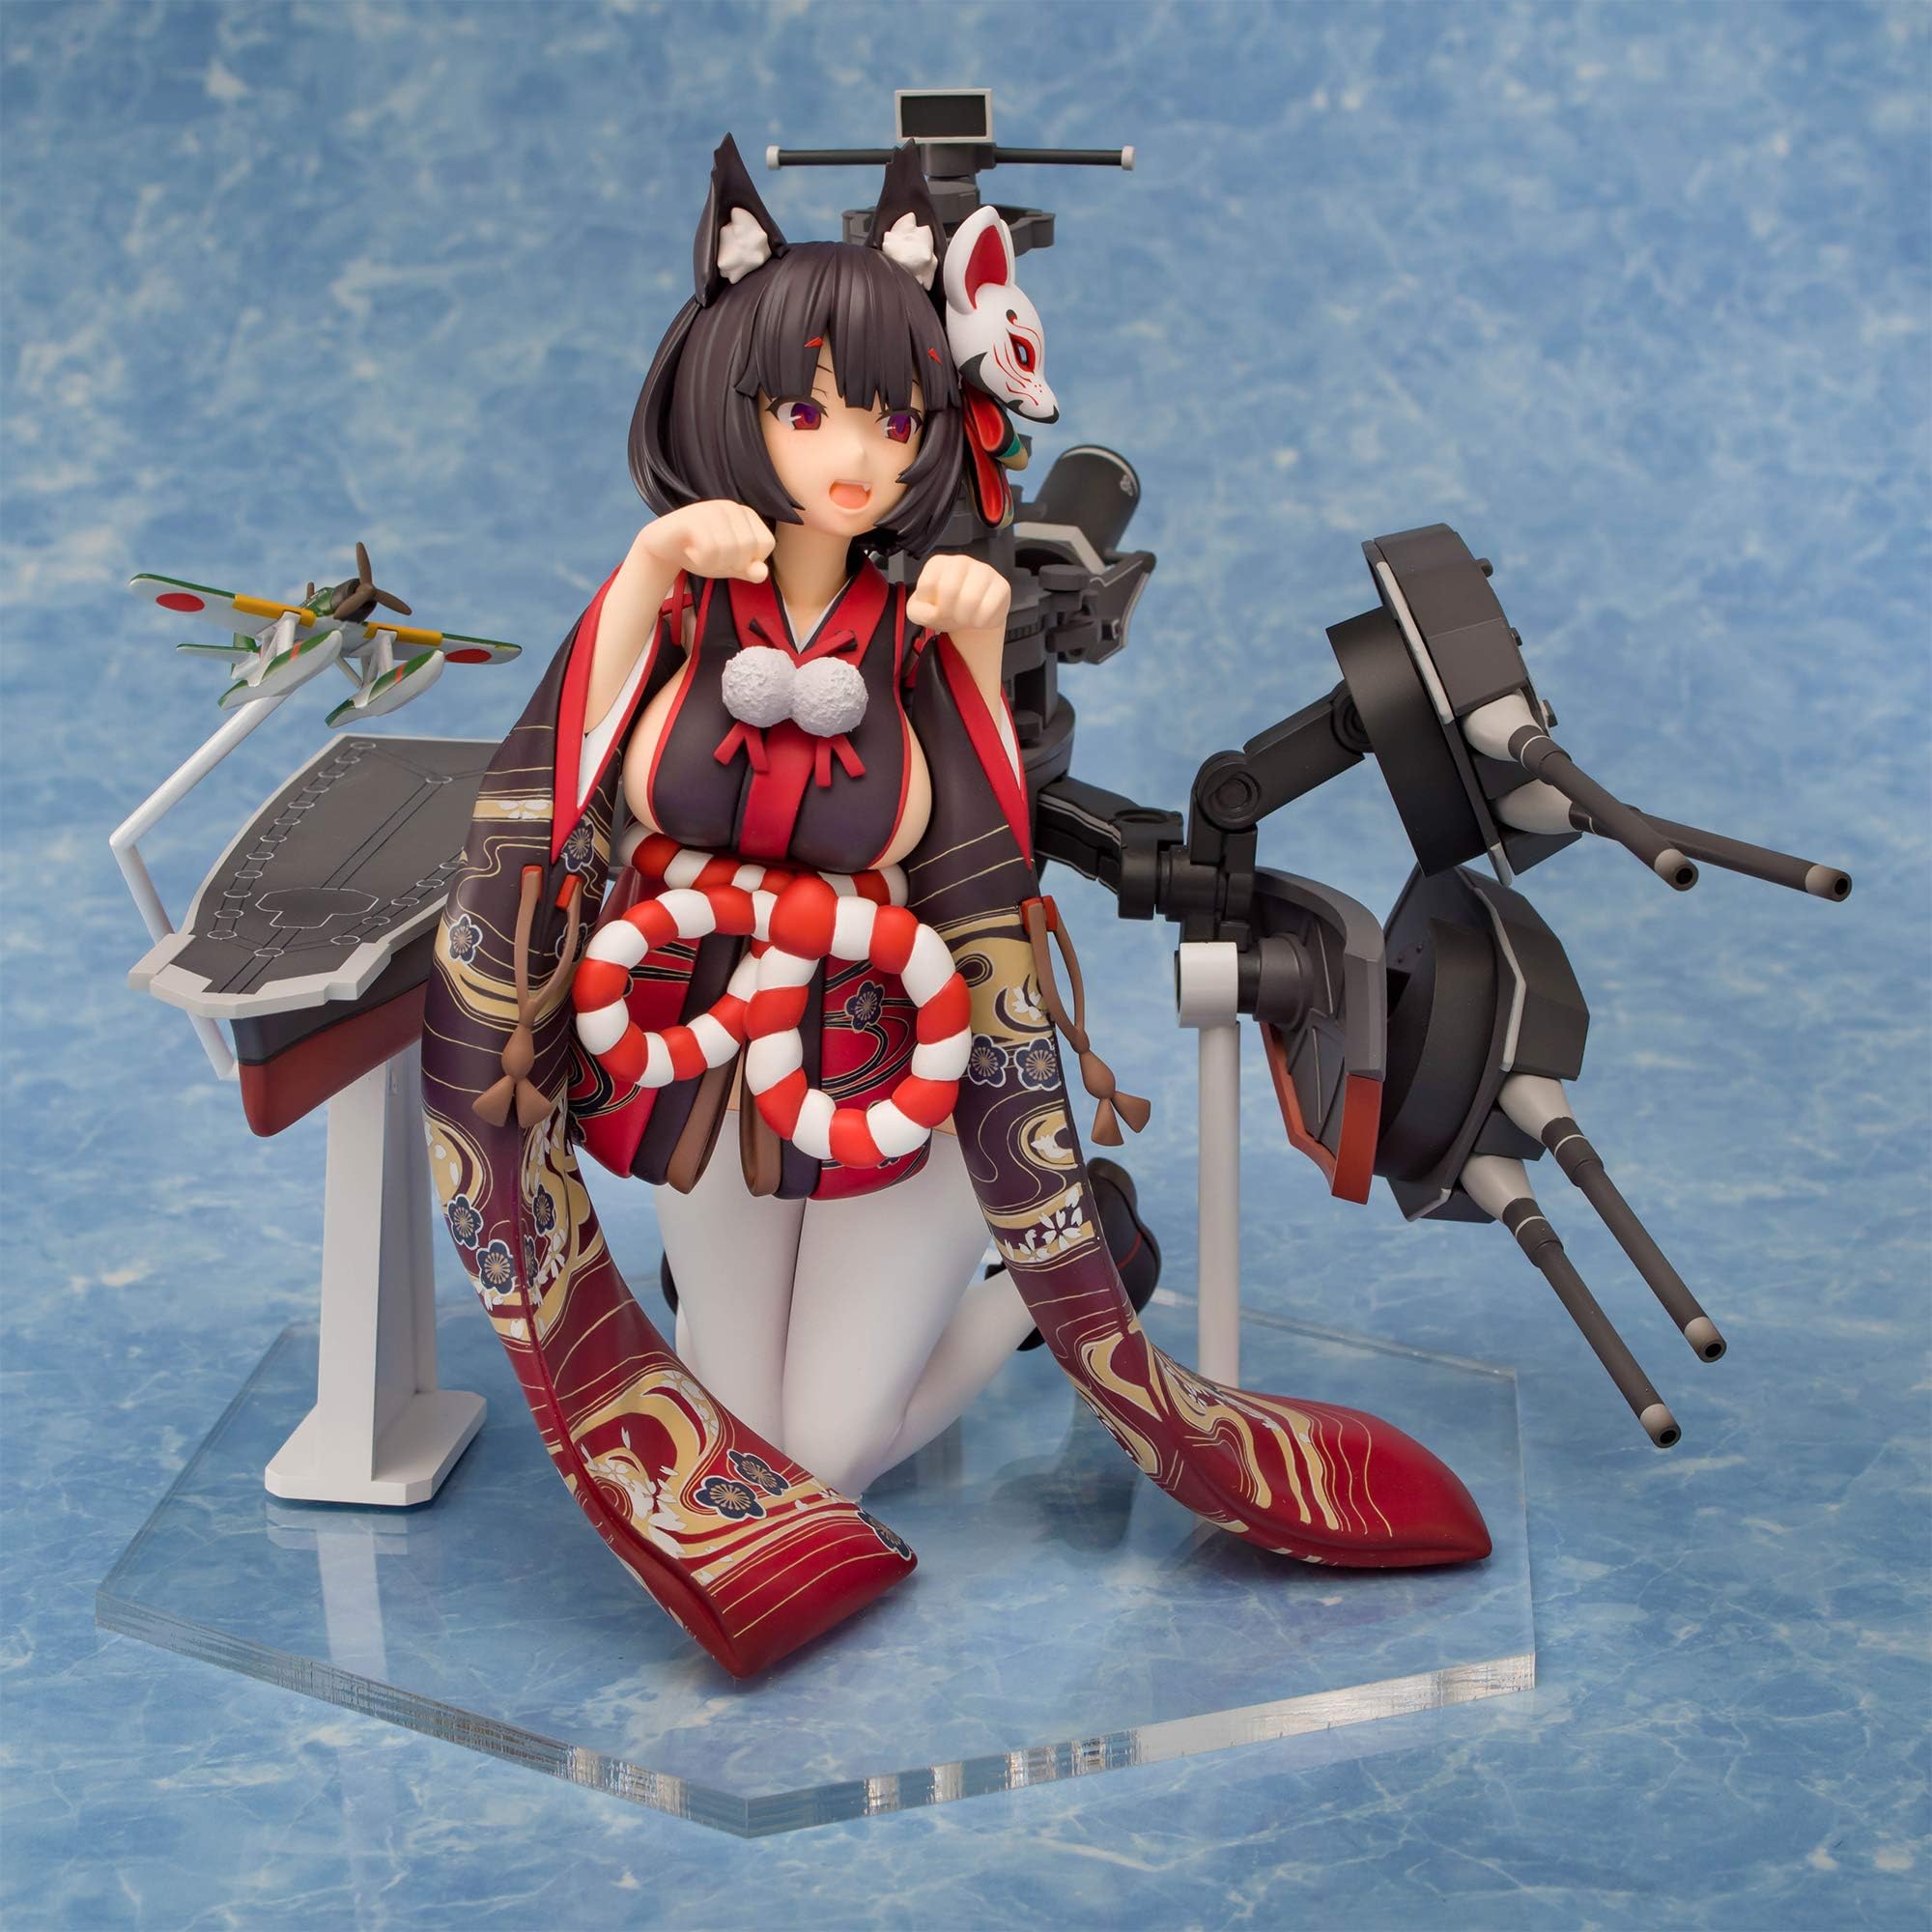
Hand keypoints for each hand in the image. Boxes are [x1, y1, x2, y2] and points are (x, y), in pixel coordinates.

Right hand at [636, 500, 773, 583]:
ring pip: (729, 551)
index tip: (729, 556)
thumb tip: (762, 573)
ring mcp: (712, 509)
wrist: (664, 548)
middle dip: (729, 563)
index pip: (767, 544)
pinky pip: (709, 550)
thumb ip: (749, 570)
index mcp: (747, 515)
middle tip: (711, 555)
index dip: (749, 559)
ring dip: (713, 563)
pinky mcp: (693, 517)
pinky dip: (700, 560)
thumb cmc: (701, 553)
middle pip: (748, 549)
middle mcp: (732, 507)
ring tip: (699, 552)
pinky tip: (690, 550)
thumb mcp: (731, 565)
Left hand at [906, 552, 1009, 637]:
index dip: (929, 605)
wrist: (971, 618)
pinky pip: (989, 607)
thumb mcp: (921, 612)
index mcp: (938, 563)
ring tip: (965, 617)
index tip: (935, 608)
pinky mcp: (1001, 585)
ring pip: (971, 599)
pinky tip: (980, 617)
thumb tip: (933, 611)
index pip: (927, 584)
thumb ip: (917, 611)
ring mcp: (984, 571)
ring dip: (965, 618)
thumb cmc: (946, 609)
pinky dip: (981, 621)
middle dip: (948, 612)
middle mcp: (961, 561)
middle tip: (952, 615)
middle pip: (949, 590)